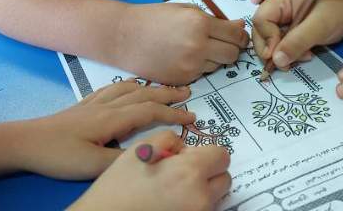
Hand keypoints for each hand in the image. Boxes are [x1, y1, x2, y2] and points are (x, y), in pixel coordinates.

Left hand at [14, 81, 194, 179]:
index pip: (150, 111)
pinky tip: (130, 86)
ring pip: (129, 88)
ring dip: (150, 86)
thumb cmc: (58, 154)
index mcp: (112, 119)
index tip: (191, 119)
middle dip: (167, 93)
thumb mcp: (92, 165)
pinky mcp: (83, 105)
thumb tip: (149, 153)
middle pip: (143, 94)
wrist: (25, 141)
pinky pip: (112, 89)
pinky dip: (129, 85)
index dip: (173, 114)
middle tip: (188, 93)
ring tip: (165, 86)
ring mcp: (94, 103)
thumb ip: (122, 160)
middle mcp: (106, 106)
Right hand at [73, 131, 230, 210]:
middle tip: (182, 172)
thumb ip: (170, 139)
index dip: (207, 152)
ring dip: (202, 189)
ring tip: (172, 189)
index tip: (190, 156)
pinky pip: (203, 210)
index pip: (222, 155)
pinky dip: (193, 204)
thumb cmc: (118, 186)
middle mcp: (200, 197)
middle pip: (224, 178)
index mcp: (190, 172)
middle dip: (208, 172)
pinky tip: (170, 202)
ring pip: (214, 197)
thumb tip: (185, 148)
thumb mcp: (141, 148)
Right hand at [115, 3, 249, 84]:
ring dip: (215, 57)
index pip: (236, 34)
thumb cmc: (155, 18)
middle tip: (222, 42)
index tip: (238, 34)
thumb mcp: (186, 10)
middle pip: (232, 54)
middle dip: (232, 48)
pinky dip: (199, 66)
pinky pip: (202, 73)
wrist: (124, 36)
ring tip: (196, 47)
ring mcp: (190, 66)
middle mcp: (198, 47)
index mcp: (200, 24)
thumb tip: (240, 27)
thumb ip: (214, 20)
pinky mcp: (182, 79)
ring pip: (219, 66)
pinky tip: (183, 56)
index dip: (240, 34)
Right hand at [252, 0, 342, 68]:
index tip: (278, 55)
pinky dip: (289, 54)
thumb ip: (297, 41)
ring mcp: (281, 20)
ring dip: (282, 54)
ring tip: (304, 57)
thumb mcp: (319, 26)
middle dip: (272, 50)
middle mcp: (276, 9)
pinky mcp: (287, 31)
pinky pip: (279, 46)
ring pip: (269, 42)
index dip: (266, 39)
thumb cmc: (337, 12)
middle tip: (288, 63)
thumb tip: (275, 60)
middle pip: (260, 33)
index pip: (260, 21)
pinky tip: (305, 55)